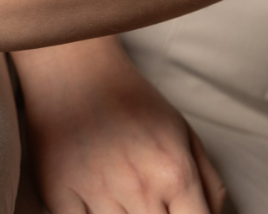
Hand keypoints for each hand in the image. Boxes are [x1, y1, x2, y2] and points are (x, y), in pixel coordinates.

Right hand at [21, 40, 225, 213]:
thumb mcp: (182, 132)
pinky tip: (95, 203)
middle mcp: (138, 186)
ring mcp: (96, 191)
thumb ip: (209, 184)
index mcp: (174, 172)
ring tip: (122, 193)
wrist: (75, 68)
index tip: (178, 213)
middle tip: (146, 198)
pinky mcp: (58, 191)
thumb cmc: (131, 101)